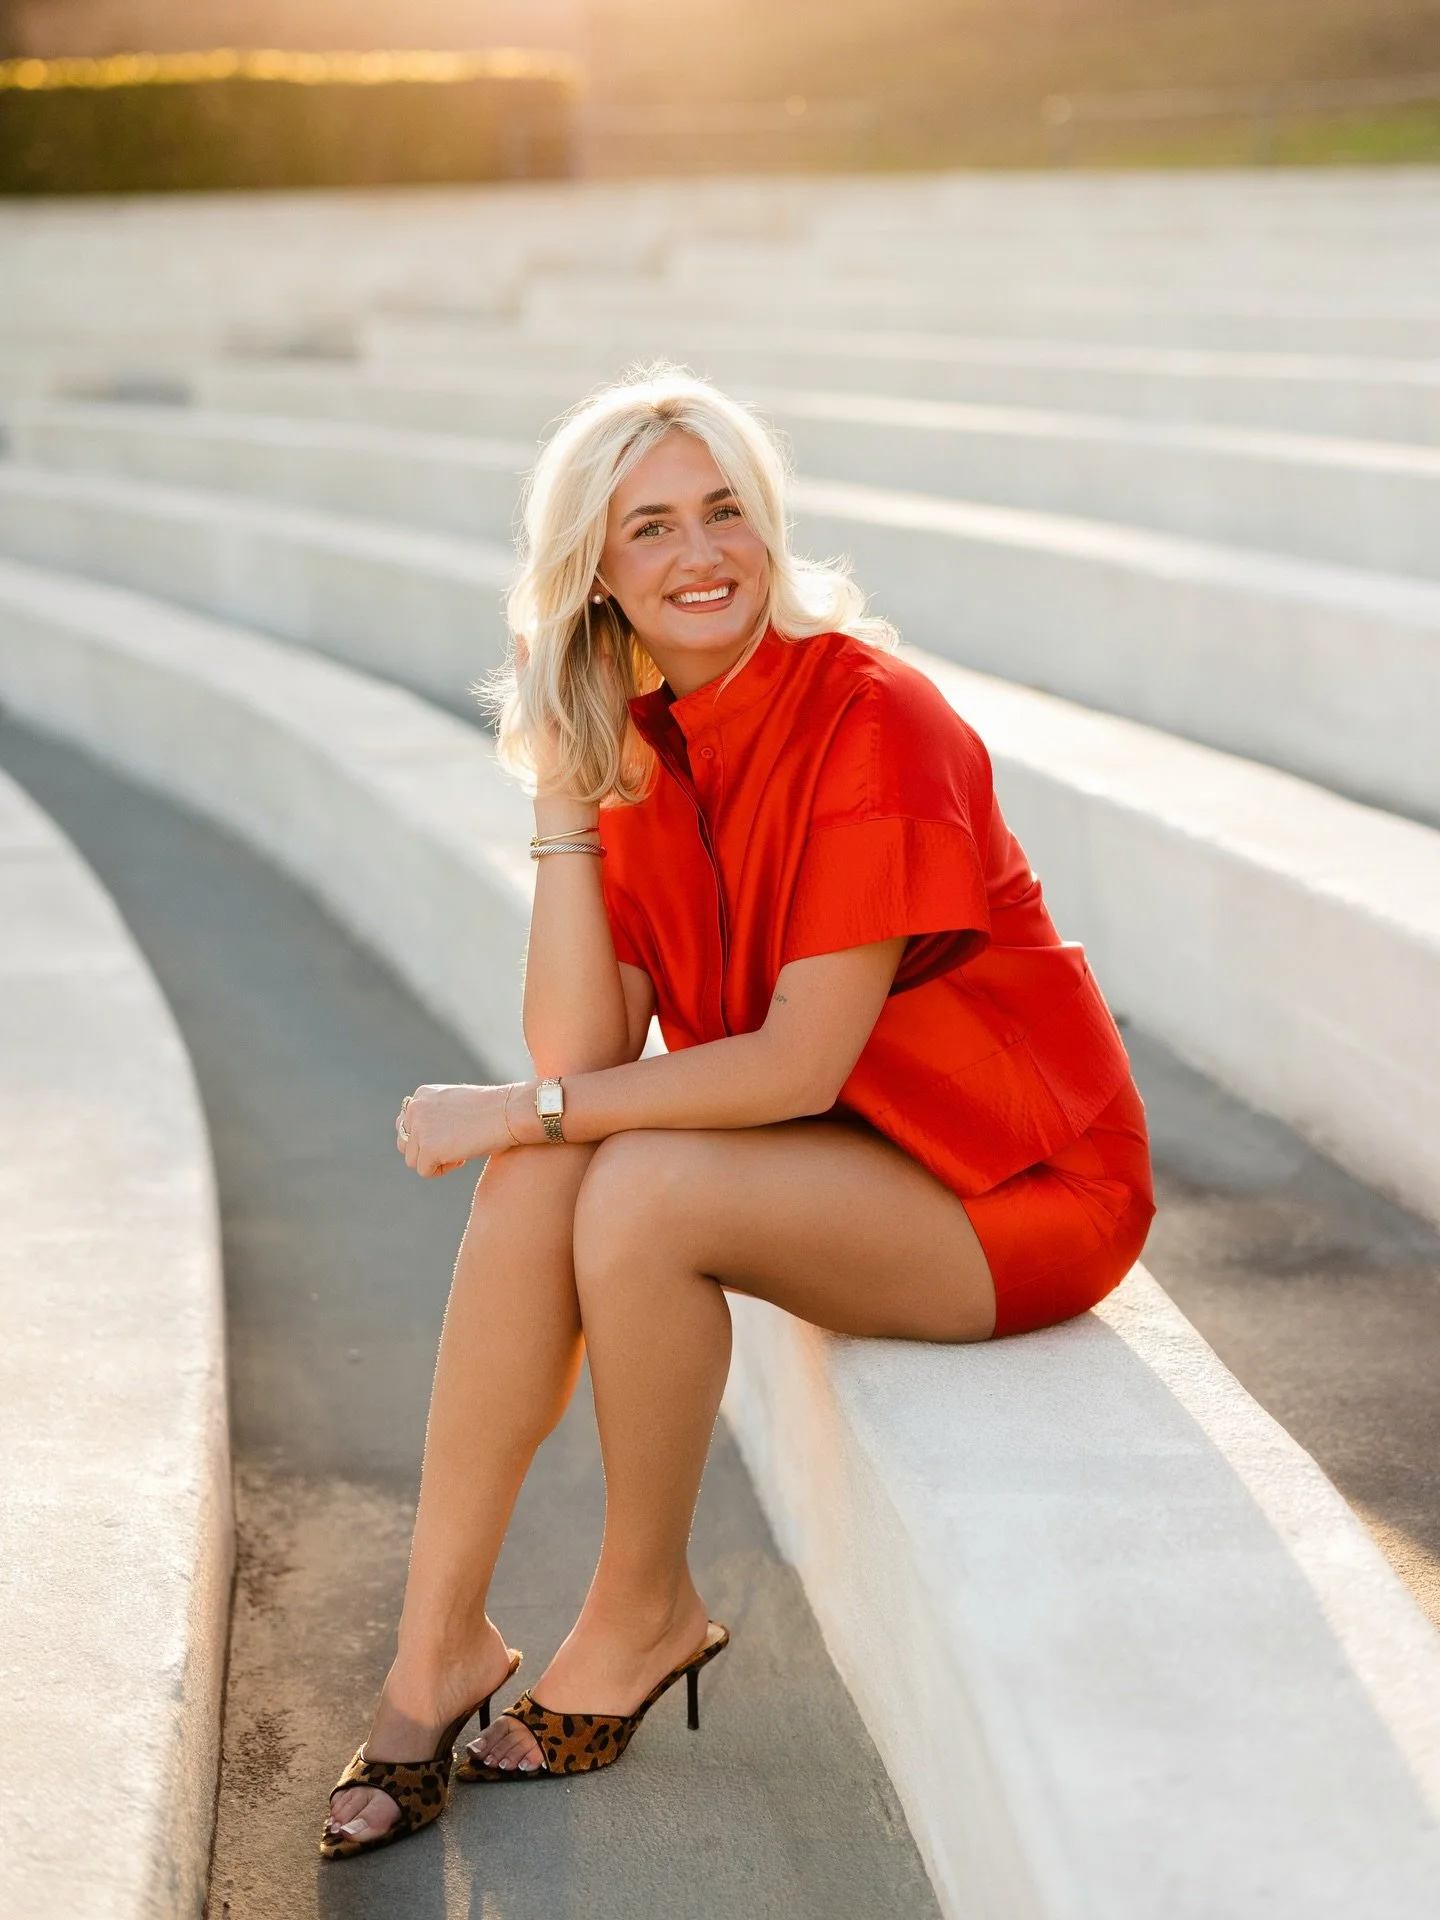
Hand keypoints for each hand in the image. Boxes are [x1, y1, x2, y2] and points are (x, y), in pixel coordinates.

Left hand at [395, 1082, 521, 1176]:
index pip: (406, 1125)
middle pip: (405, 1144)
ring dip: (435, 1161)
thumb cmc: (492, 1110)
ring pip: (413, 1160)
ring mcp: (421, 1129)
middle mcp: (415, 1109)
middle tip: (454, 1147)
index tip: (451, 1135)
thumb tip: (424, 1139)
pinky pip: (425, 1171)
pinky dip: (443, 1170)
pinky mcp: (429, 1149)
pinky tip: (462, 1158)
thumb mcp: (456, 1104)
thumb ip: (435, 1116)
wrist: (508, 1113)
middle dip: (426, 1151)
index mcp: (421, 1095)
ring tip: (460, 1152)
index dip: (428, 1137)